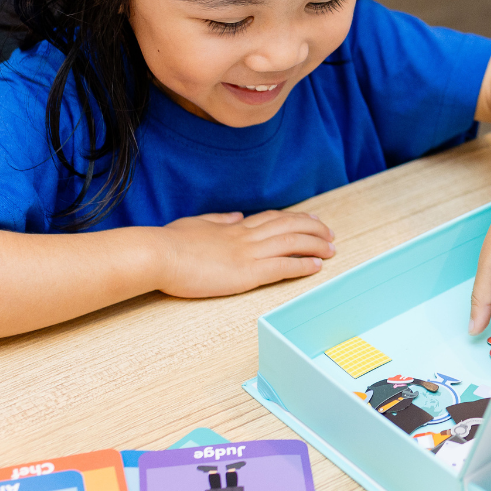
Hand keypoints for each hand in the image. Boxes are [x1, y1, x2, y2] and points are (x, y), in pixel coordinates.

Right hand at [152, 209, 334, 297]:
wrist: (157, 254)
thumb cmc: (168, 243)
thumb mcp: (195, 225)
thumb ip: (218, 221)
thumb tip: (236, 216)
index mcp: (233, 228)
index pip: (272, 218)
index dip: (295, 219)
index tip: (310, 220)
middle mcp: (246, 236)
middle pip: (289, 226)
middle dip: (313, 229)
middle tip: (330, 233)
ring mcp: (248, 253)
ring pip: (292, 243)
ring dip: (316, 245)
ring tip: (332, 248)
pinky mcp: (247, 273)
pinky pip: (283, 267)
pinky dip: (303, 265)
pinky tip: (317, 266)